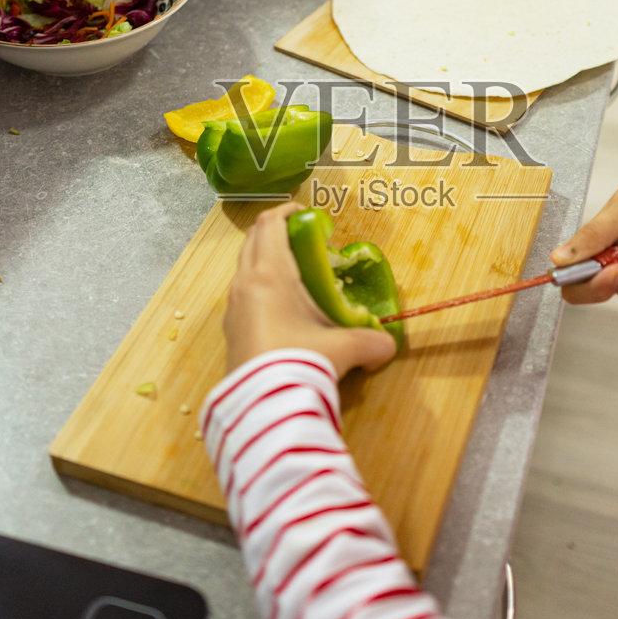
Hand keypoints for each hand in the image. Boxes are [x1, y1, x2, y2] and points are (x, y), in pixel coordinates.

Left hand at [223, 202, 397, 375]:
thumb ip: (370, 341)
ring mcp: (233, 308)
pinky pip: (242, 295)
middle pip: (252, 240)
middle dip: (276, 234)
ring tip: (295, 278)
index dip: (287, 212)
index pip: (270, 225)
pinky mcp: (230, 331)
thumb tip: (387, 346)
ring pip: (244, 268)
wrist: (263, 406)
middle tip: (303, 242)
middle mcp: (244, 284)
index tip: (305, 214)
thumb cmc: (300, 363)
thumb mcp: (344, 348)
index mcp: (269, 274)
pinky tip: (282, 310)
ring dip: (265, 262)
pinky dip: (259, 288)